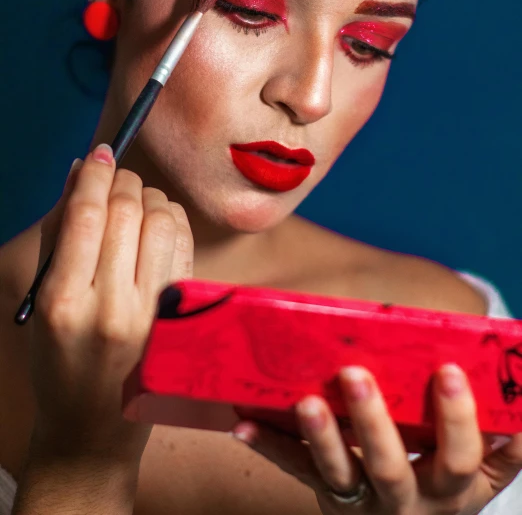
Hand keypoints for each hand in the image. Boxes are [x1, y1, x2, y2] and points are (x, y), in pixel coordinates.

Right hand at [27, 144, 193, 466]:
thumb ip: (60, 232)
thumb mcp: (44, 298)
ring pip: (162, 222)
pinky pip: (184, 246)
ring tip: (138, 201)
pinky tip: (160, 220)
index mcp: (65, 302)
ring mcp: (153, 314)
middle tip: (117, 178)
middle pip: (127, 212)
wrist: (92, 426)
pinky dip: (174, 219)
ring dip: (150, 197)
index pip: (86, 215)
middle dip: (123, 181)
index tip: (99, 154)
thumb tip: (80, 172)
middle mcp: (112, 308)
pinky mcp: (181, 317)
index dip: (95, 174)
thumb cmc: (59, 361)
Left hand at [231, 365, 521, 512]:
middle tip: (354, 375)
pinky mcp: (325, 492)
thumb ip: (503, 437)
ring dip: (319, 435)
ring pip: (338, 472)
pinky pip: (295, 470)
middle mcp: (407, 499)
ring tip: (303, 401)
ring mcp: (361, 499)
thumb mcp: (485, 466)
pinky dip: (268, 445)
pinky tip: (241, 423)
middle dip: (373, 422)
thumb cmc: (450, 475)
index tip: (446, 370)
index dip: (457, 417)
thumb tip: (519, 384)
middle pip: (390, 466)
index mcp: (453, 486)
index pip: (461, 456)